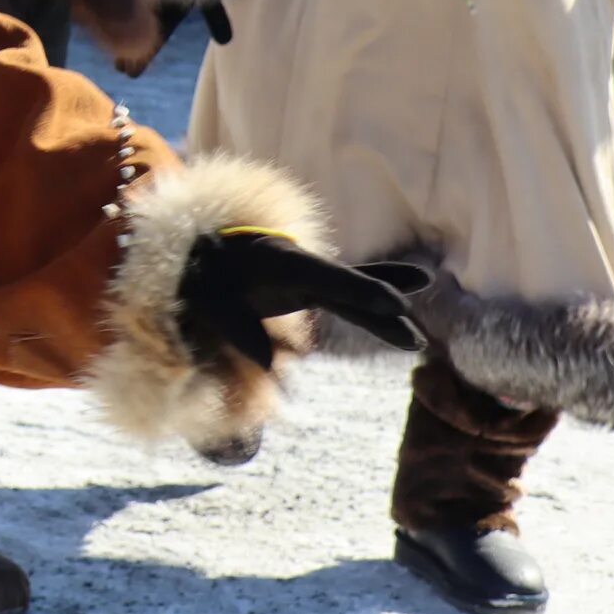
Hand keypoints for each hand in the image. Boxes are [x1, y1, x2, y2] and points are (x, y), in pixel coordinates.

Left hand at [177, 230, 430, 375]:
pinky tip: (401, 310)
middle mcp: (301, 264)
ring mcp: (308, 275)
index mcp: (278, 260)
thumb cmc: (200, 273)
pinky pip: (345, 297)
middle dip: (378, 306)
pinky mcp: (308, 287)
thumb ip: (235, 326)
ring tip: (415, 340)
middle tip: (410, 326)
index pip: (326, 277)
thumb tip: (269, 364)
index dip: (360, 290)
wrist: (197, 248)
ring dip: (382, 314)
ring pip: (352, 296)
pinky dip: (370, 303)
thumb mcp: (206, 298)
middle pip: (347, 288)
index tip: (395, 304)